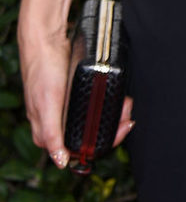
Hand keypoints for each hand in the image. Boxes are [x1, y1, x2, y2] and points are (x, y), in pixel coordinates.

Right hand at [20, 28, 135, 169]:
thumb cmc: (41, 70)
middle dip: (112, 126)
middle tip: (127, 113)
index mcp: (47, 133)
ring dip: (111, 114)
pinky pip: (92, 104)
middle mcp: (56, 124)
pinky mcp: (72, 94)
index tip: (121, 130)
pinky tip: (116, 97)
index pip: (79, 150)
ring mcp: (64, 108)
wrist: (45, 40)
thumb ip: (51, 135)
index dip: (102, 144)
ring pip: (92, 119)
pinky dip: (105, 102)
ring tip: (125, 103)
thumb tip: (60, 161)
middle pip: (89, 135)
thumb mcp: (46, 105)